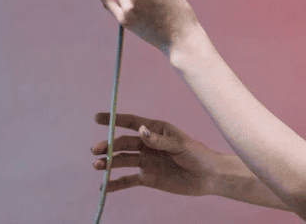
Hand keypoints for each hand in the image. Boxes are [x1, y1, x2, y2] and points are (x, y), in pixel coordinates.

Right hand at [91, 112, 225, 195]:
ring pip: (122, 161)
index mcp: (155, 130)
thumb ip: (160, 140)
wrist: (209, 177)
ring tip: (97, 166)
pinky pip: (128, 181)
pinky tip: (104, 188)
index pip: (130, 123)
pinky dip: (115, 184)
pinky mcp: (148, 178)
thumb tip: (141, 130)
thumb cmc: (198, 155)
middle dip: (108, 146)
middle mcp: (147, 144)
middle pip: (123, 144)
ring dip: (108, 163)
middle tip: (95, 151)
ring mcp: (146, 161)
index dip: (113, 119)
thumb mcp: (181, 145)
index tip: (97, 118)